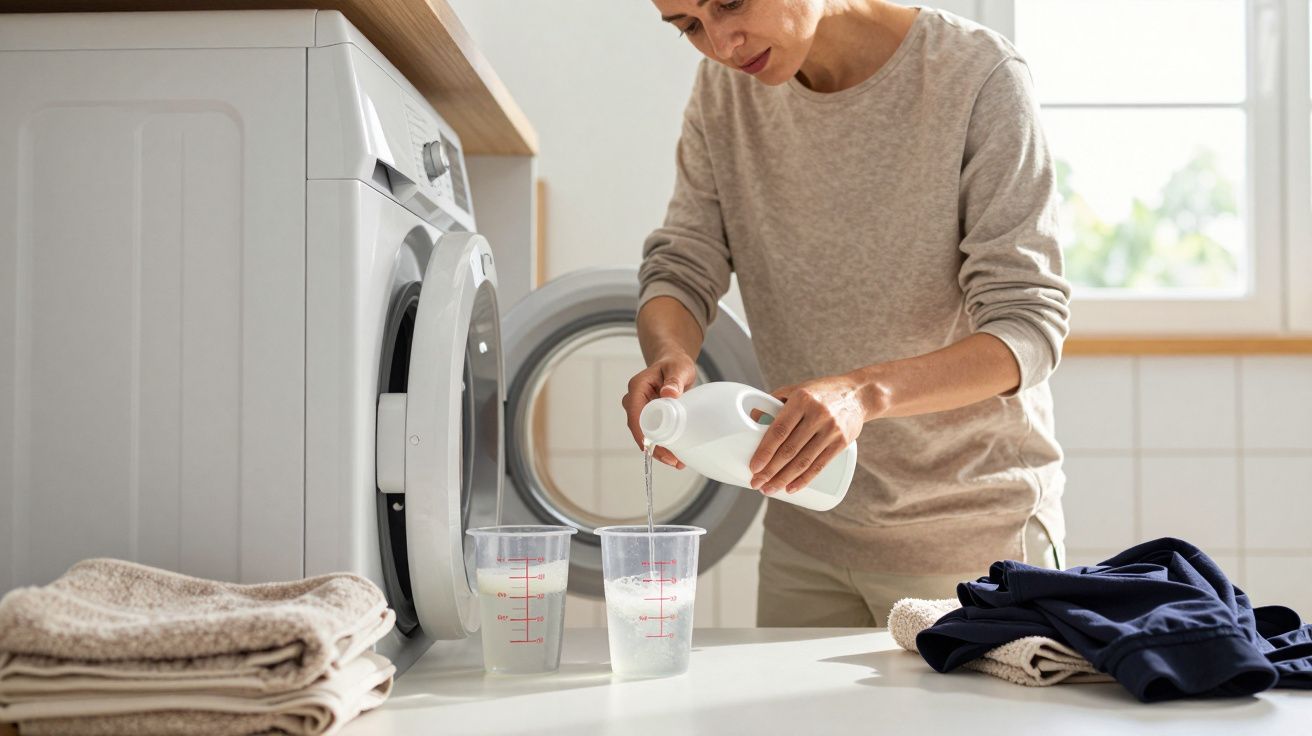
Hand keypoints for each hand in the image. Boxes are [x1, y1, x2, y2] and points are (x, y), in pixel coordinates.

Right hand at [622, 353, 697, 468]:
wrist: (673, 363)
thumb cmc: (674, 363)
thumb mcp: (678, 368)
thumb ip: (675, 379)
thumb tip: (669, 393)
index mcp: (637, 388)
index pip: (635, 415)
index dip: (642, 434)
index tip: (652, 448)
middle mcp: (635, 400)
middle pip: (639, 429)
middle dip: (653, 448)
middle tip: (672, 460)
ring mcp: (641, 410)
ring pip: (646, 435)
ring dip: (659, 450)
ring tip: (677, 462)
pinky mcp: (650, 417)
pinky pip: (653, 433)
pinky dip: (663, 445)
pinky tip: (676, 455)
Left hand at [748, 371, 876, 494]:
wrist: (858, 394)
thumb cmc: (821, 392)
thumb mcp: (798, 389)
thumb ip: (775, 402)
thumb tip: (753, 417)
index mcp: (802, 400)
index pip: (779, 430)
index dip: (765, 451)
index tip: (754, 466)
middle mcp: (817, 415)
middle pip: (789, 449)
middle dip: (770, 470)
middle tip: (756, 483)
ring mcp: (831, 430)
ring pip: (803, 461)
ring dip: (784, 479)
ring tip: (769, 489)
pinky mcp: (842, 442)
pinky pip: (820, 465)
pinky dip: (804, 479)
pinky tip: (791, 488)